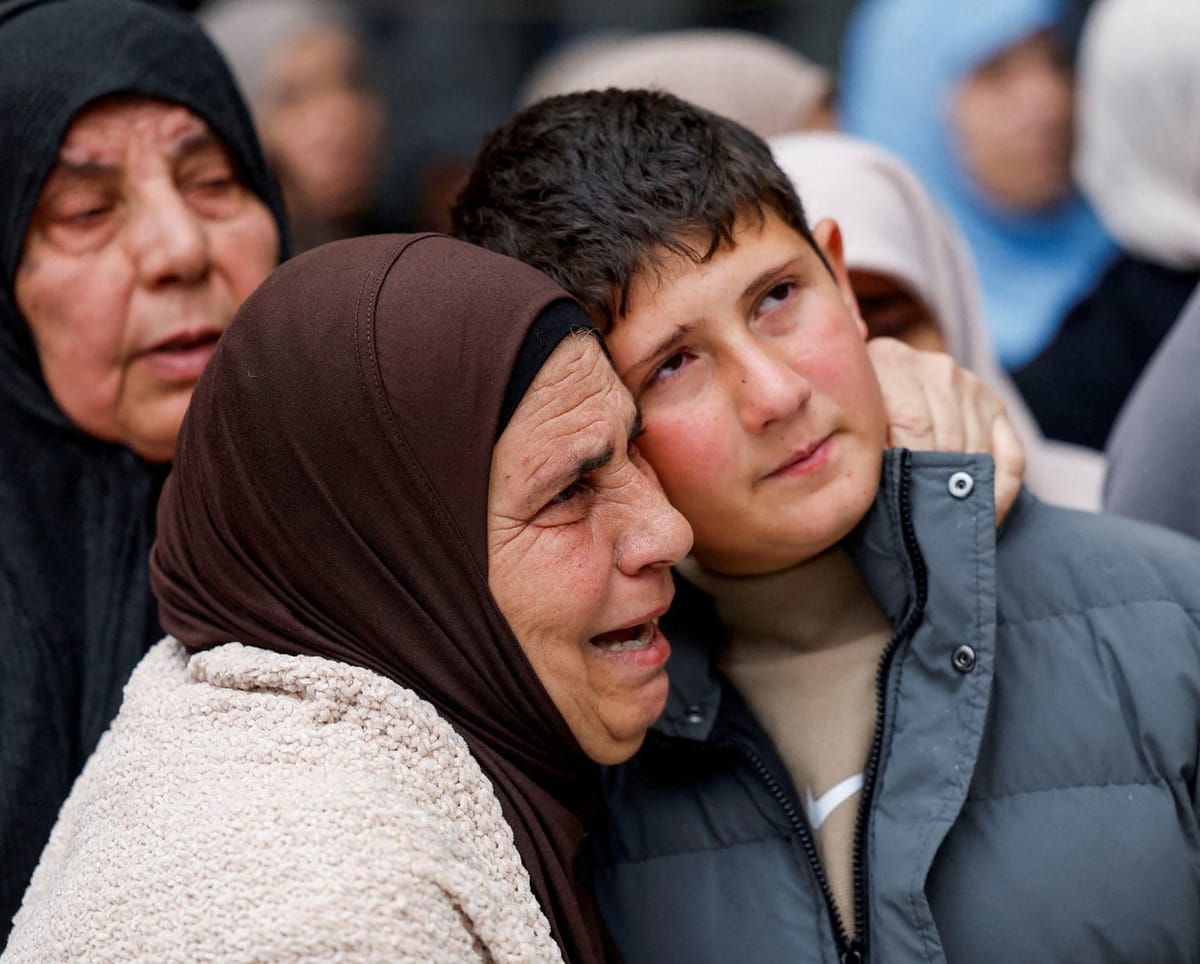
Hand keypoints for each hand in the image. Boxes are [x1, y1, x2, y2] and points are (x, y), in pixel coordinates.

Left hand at [868, 337, 1024, 525]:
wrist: (878, 384)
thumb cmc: (853, 418)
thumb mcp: (848, 421)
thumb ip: (862, 444)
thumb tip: (881, 487)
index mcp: (891, 362)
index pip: (912, 424)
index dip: (911, 471)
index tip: (907, 510)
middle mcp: (934, 366)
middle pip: (947, 439)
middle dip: (937, 488)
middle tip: (929, 530)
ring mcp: (969, 384)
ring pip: (977, 450)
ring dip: (966, 494)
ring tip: (952, 530)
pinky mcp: (995, 404)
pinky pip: (1010, 455)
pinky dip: (1001, 491)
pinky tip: (986, 517)